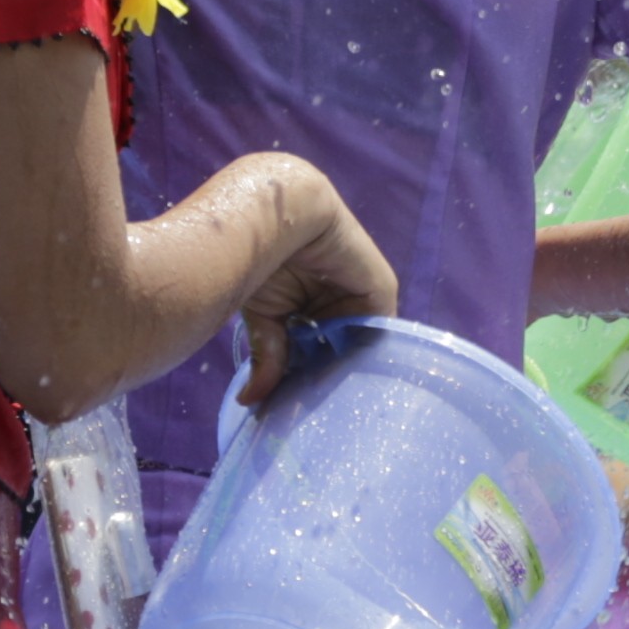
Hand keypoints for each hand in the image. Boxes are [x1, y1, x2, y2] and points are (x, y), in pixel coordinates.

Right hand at [232, 166, 398, 408]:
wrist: (281, 213)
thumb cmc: (260, 256)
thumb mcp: (264, 316)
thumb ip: (269, 355)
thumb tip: (248, 401)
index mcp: (309, 307)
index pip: (317, 351)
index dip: (310, 377)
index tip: (299, 407)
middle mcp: (337, 302)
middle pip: (341, 351)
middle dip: (330, 378)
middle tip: (318, 414)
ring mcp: (360, 295)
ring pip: (360, 344)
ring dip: (349, 369)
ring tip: (336, 402)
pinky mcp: (379, 290)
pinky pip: (380, 330)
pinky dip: (369, 353)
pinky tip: (355, 379)